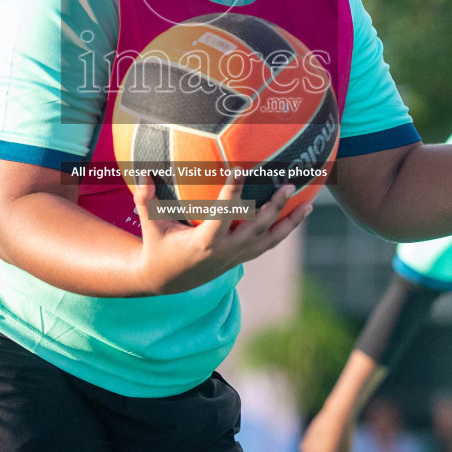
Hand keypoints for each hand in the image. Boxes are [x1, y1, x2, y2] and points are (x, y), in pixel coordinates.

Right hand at [133, 175, 311, 294]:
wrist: (167, 281)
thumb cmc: (157, 247)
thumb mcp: (150, 225)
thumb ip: (146, 199)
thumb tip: (142, 170)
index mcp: (203, 242)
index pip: (221, 215)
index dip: (232, 194)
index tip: (241, 170)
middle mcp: (225, 251)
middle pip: (256, 228)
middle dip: (274, 207)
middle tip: (289, 184)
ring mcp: (237, 257)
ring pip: (270, 240)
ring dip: (290, 222)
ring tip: (309, 203)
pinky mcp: (242, 258)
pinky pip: (269, 244)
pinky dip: (285, 230)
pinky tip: (299, 214)